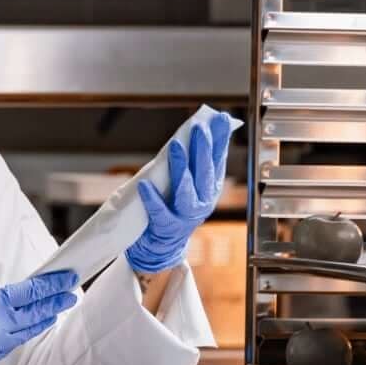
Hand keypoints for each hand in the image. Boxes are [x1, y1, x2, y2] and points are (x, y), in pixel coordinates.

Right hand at [0, 271, 79, 364]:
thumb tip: (14, 301)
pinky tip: (31, 327)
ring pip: (27, 331)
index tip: (67, 279)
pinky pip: (11, 344)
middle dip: (56, 302)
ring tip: (58, 310)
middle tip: (72, 293)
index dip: (51, 286)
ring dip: (43, 319)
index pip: (30, 293)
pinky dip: (23, 333)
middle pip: (35, 313)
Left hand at [126, 113, 234, 273]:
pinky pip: (160, 212)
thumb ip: (194, 160)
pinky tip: (144, 184)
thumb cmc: (174, 206)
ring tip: (174, 147)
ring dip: (181, 168)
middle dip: (203, 150)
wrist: (162, 246)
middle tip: (199, 128)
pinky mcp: (167, 228)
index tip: (221, 119)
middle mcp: (203, 202)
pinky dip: (152, 198)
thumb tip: (204, 127)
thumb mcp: (189, 182)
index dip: (220, 140)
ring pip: (187, 192)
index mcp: (210, 189)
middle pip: (205, 174)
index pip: (217, 160)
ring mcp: (186, 217)